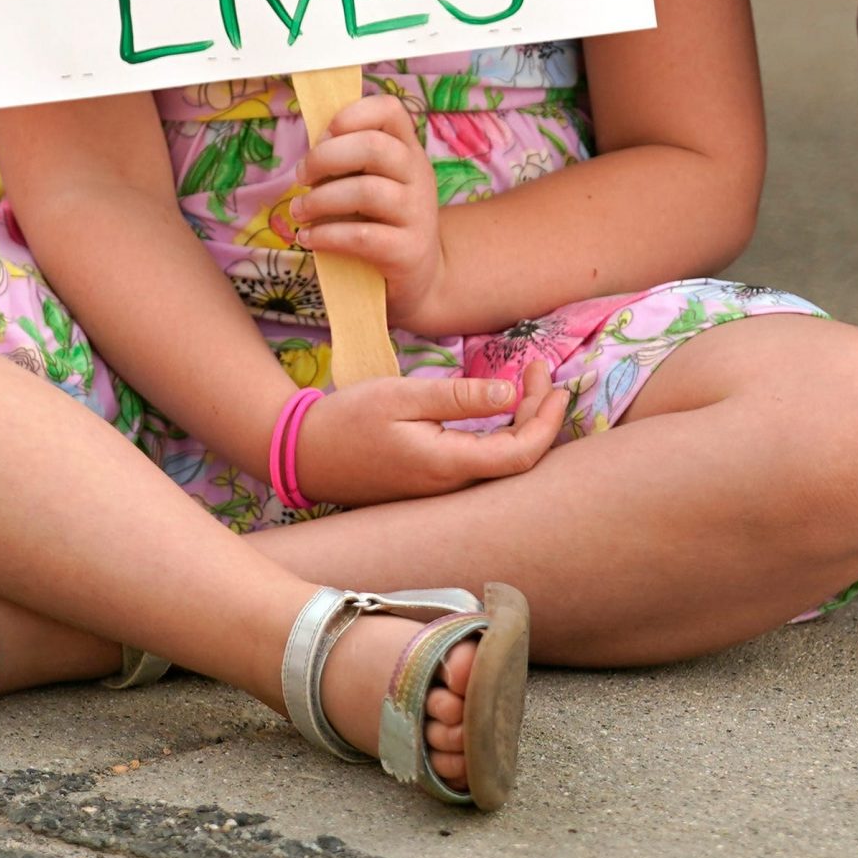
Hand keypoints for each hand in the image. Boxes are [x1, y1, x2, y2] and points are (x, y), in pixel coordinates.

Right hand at [291, 361, 567, 507]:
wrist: (303, 453)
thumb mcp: (402, 396)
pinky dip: (500, 432)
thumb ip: (457, 397)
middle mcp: (451, 486)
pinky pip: (480, 462)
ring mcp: (441, 489)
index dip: (546, 422)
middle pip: (516, 459)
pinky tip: (499, 407)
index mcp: (447, 466)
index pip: (519, 455)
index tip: (554, 384)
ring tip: (527, 380)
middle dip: (538, 414)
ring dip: (521, 422)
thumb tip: (509, 392)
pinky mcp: (431, 483)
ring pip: (500, 462)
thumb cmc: (348, 420)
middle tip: (538, 369)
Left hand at [293, 94, 448, 326]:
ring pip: (366, 191)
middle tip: (302, 177)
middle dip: (325, 158)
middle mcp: (418, 176)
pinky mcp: (408, 251)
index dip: (351, 115)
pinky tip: (309, 238)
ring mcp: (418, 213)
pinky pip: (362, 236)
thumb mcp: (372, 183)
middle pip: (373, 146)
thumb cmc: (383, 223)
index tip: (323, 137)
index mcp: (408, 151)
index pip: (389, 110)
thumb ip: (349, 162)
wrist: (420, 277)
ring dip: (320, 200)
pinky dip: (326, 235)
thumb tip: (311, 152)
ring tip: (299, 212)